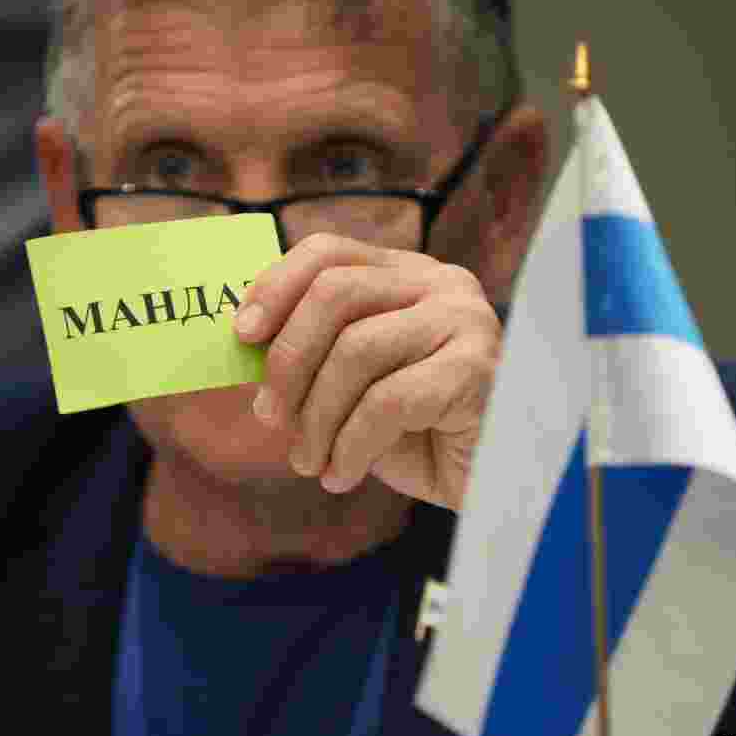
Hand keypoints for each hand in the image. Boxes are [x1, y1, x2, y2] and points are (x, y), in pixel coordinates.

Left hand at [233, 232, 501, 510]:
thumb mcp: (355, 388)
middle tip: (270, 417)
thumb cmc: (420, 434)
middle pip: (335, 293)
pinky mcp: (478, 369)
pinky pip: (388, 401)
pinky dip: (351, 445)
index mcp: (406, 274)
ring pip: (357, 350)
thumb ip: (313, 358)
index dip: (275, 286)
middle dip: (289, 361)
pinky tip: (342, 475)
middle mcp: (440, 282)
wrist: (493, 483)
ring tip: (310, 462)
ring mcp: (465, 320)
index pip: (329, 251)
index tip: (242, 336)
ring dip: (316, 417)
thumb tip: (245, 347)